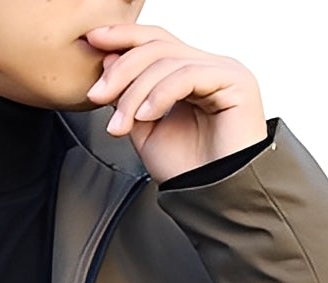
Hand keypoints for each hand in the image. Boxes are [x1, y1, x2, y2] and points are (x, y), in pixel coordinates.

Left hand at [83, 22, 267, 183]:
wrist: (212, 199)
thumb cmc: (186, 170)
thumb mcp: (144, 131)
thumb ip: (128, 98)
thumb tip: (109, 62)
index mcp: (189, 73)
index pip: (156, 42)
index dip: (124, 37)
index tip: (92, 40)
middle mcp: (207, 67)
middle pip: (158, 46)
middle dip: (121, 70)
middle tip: (97, 94)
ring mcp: (223, 71)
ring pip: (167, 62)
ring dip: (134, 93)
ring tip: (120, 125)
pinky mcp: (235, 81)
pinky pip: (188, 75)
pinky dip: (160, 95)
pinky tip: (145, 116)